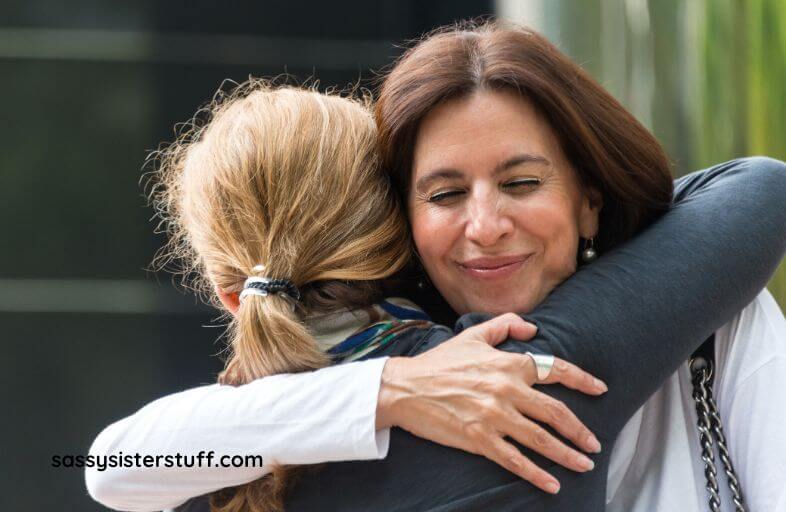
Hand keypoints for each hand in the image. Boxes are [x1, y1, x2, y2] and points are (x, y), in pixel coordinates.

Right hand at [375, 313, 605, 493]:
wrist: (404, 387)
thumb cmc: (439, 362)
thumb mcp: (472, 335)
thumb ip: (506, 326)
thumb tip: (534, 328)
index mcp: (509, 363)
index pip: (556, 369)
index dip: (583, 380)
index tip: (600, 390)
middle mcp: (507, 389)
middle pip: (556, 412)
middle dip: (580, 431)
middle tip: (595, 445)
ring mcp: (494, 416)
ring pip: (541, 439)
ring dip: (567, 455)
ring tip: (584, 465)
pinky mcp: (480, 439)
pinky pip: (515, 460)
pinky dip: (537, 474)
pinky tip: (553, 485)